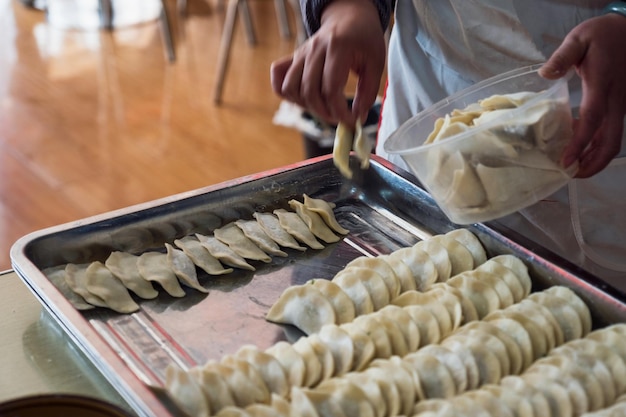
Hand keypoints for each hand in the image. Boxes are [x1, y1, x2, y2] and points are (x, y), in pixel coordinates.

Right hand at [270, 0, 386, 126]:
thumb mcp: (376, 62)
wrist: (348, 16)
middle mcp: (314, 49)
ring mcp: (301, 53)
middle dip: (324, 113)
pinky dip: (285, 92)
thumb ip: (368, 91)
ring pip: (291, 88)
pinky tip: (302, 98)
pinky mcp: (293, 57)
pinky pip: (278, 77)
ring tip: (323, 109)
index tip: (351, 121)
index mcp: (338, 47)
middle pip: (309, 92)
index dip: (339, 111)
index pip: (331, 89)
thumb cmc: (364, 38)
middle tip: (339, 118)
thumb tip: (358, 116)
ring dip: (306, 106)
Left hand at [540, 13, 625, 177]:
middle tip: (572, 174)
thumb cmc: (601, 35)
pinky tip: (580, 150)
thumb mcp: (579, 39)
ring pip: (614, 139)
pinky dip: (597, 145)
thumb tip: (545, 74)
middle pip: (611, 140)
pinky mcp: (619, 105)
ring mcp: (620, 104)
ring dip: (597, 157)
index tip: (566, 161)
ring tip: (575, 169)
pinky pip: (611, 131)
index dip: (580, 143)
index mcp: (603, 85)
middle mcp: (616, 99)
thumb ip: (563, 56)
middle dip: (594, 162)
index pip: (593, 119)